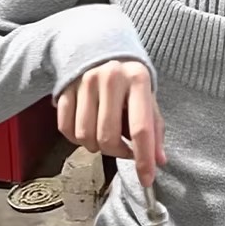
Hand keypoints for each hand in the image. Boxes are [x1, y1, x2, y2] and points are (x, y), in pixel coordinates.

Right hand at [55, 60, 166, 185]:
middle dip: (117, 152)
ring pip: (85, 137)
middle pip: (108, 137)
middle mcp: (111, 78)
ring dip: (96, 146)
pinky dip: (77, 138)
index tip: (147, 180)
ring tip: (105, 132)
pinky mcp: (64, 88)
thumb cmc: (128, 77)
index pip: (141, 128)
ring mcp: (84, 82)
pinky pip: (67, 130)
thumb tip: (159, 160)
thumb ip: (154, 127)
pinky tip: (88, 127)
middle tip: (123, 147)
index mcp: (137, 79)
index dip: (144, 159)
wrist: (98, 45)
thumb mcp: (147, 95)